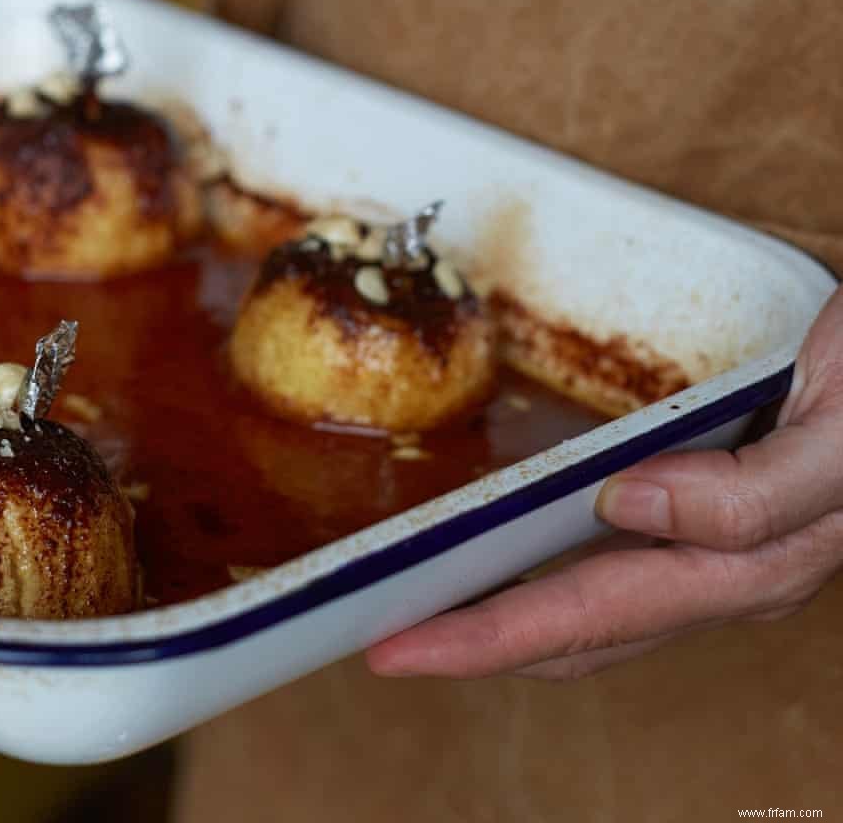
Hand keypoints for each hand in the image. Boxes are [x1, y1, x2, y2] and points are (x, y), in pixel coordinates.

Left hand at [368, 285, 842, 680]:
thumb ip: (755, 491)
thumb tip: (629, 507)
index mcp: (749, 564)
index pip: (591, 618)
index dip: (488, 640)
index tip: (401, 649)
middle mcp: (723, 572)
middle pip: (578, 632)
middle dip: (477, 643)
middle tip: (386, 638)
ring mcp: (716, 552)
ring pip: (593, 611)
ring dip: (506, 619)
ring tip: (430, 612)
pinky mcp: (708, 517)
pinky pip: (612, 568)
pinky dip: (546, 578)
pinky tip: (511, 561)